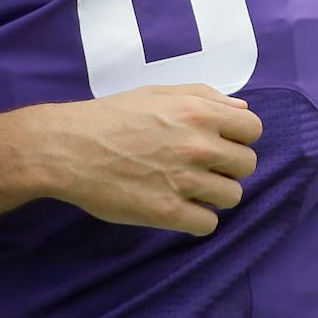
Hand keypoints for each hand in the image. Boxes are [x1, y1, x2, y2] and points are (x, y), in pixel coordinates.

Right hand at [36, 84, 262, 236]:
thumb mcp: (156, 93)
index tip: (217, 142)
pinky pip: (208, 224)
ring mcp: (184, 181)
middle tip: (196, 166)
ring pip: (231, 197)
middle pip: (247, 166)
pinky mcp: (168, 212)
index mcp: (198, 112)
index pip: (253, 129)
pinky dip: (195, 218)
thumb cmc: (109, 116)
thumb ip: (203, 96)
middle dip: (226, 166)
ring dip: (212, 194)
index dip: (237, 136)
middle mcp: (198, 146)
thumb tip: (241, 108)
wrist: (65, 148)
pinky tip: (175, 206)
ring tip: (184, 187)